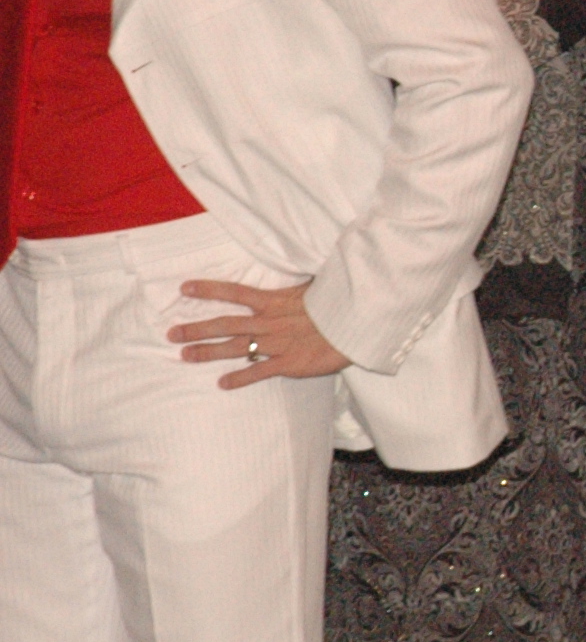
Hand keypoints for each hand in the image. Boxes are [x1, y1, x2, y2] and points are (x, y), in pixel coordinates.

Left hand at [168, 280, 352, 388]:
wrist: (358, 325)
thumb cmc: (339, 302)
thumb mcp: (317, 283)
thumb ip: (300, 278)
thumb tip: (299, 258)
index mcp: (274, 300)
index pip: (234, 292)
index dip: (208, 290)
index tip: (184, 288)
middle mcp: (269, 321)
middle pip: (225, 324)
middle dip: (196, 328)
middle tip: (171, 333)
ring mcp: (277, 343)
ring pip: (235, 348)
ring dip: (207, 352)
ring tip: (185, 355)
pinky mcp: (288, 363)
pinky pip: (258, 371)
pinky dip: (239, 378)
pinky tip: (222, 384)